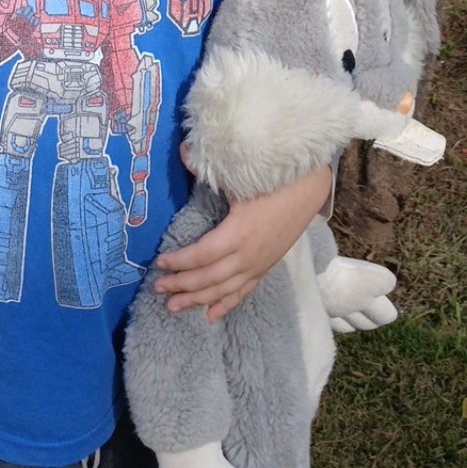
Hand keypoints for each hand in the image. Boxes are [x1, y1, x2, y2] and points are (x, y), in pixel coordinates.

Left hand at [152, 163, 331, 322]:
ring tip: (173, 306)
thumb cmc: (273, 182)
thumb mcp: (240, 177)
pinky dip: (224, 304)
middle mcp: (247, 256)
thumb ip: (207, 168)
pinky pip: (242, 292)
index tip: (159, 262)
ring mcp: (257, 265)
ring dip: (197, 300)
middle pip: (208, 278)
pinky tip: (209, 315)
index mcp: (238, 233)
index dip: (178, 262)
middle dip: (181, 285)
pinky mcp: (265, 267)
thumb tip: (182, 152)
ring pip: (222, 290)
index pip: (200, 255)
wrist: (308, 190)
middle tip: (158, 288)